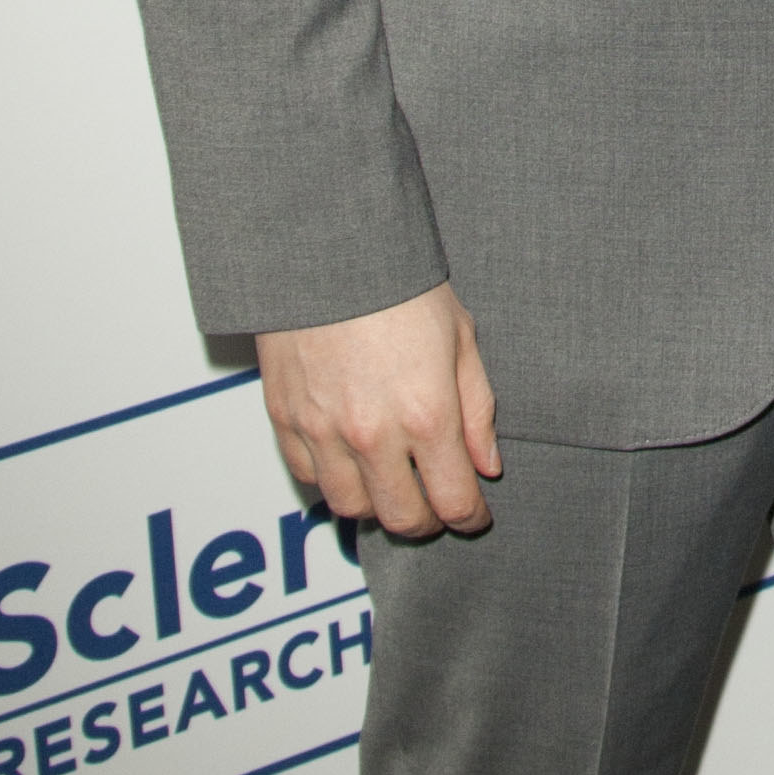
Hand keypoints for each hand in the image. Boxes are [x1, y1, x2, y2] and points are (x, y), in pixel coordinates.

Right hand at [257, 281, 499, 539]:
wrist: (328, 252)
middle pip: (402, 519)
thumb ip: (477, 410)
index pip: (454, 501)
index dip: (470, 517)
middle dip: (427, 522)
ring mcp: (324, 432)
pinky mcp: (286, 421)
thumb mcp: (461, 338)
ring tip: (393, 484)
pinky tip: (351, 461)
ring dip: (378, 505)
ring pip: (352, 508)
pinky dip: (333, 480)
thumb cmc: (401, 286)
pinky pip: (309, 478)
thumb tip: (487, 466)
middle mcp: (373, 434)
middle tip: (436, 506)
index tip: (474, 515)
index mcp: (427, 414)